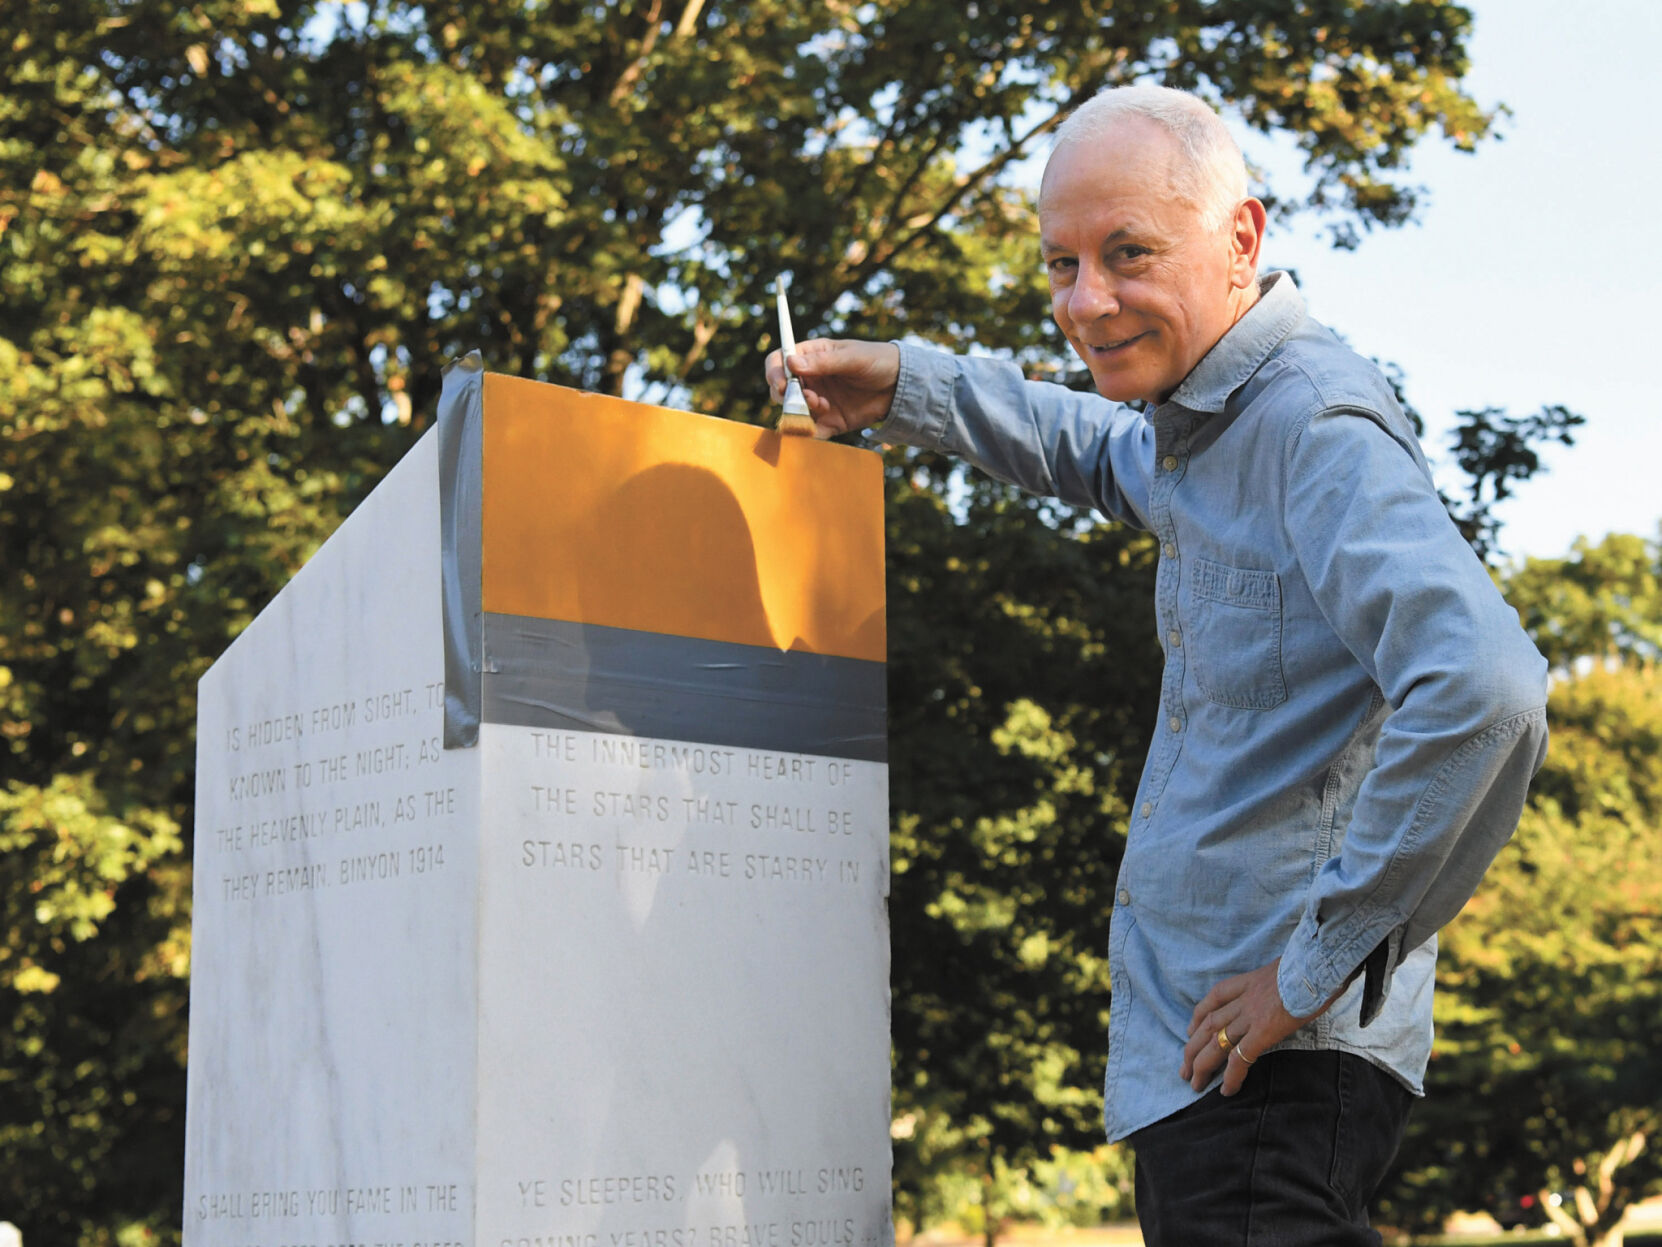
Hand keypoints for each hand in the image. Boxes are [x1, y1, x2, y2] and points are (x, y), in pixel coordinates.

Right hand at [764, 338, 900, 438]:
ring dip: (801, 413)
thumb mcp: (852, 358)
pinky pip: (811, 432)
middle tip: (808, 398)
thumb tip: (792, 363)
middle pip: (781, 390)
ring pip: (793, 412)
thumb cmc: (877, 361)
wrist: (901, 387)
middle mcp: (809, 379)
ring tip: (824, 406)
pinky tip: (816, 431)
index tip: (782, 384)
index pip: (780, 361)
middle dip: (788, 397)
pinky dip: (808, 435)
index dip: (774, 372)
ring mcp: (817, 402)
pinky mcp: (829, 422)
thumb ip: (824, 362)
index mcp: (811, 356)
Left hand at [1179, 959, 1340, 1096]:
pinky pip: (1240, 1057)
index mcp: (1249, 981)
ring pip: (1216, 1043)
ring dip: (1202, 1065)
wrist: (1317, 964)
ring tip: (1194, 1083)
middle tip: (1184, 1069)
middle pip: (1208, 1025)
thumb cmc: (1312, 964)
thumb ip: (1280, 979)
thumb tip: (1289, 985)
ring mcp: (1251, 1015)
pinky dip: (1231, 1076)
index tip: (1191, 1030)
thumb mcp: (1288, 966)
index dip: (1199, 1016)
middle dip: (1192, 1048)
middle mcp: (1244, 998)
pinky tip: (1225, 1090)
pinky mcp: (1263, 1031)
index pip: (1215, 998)